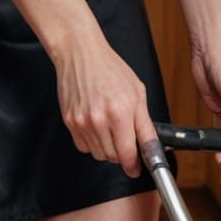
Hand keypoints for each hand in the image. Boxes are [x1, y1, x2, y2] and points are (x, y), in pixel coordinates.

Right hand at [54, 34, 156, 177]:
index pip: (128, 154)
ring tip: (109, 126)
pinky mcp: (69, 122)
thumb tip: (152, 150)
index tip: (136, 167)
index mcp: (120, 111)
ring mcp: (81, 122)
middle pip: (113, 158)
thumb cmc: (109, 68)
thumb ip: (145, 125)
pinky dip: (92, 142)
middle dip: (122, 153)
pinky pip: (84, 146)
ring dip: (107, 148)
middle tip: (124, 137)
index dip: (134, 165)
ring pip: (98, 154)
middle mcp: (99, 119)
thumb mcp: (137, 93)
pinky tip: (95, 125)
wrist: (79, 53)